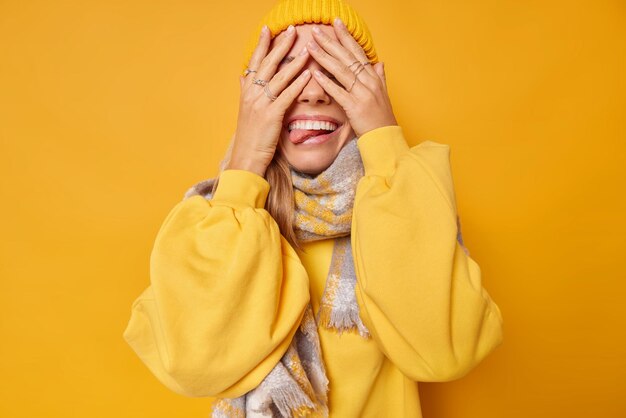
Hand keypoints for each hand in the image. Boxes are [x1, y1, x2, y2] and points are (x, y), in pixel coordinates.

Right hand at [228, 25, 311, 176]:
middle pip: (268, 64)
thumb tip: (243, 77)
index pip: (254, 62)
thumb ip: (245, 92)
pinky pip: (287, 95)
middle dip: (281, 45)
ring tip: (307, 49)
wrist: (246, 158)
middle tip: (292, 30)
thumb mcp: (245, 111)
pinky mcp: (271, 116)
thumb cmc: (249, 136)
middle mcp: (251, 94)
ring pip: (279, 77)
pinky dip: (298, 83)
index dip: (262, 45)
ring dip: (295, 62)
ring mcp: (260, 104)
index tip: (268, 29)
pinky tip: (308, 74)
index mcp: (246, 92)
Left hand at [305, 18, 397, 136]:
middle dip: (330, 42)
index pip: (358, 52)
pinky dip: (327, 82)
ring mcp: (362, 94)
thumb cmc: (381, 118)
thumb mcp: (383, 95)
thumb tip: (379, 63)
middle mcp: (369, 82)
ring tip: (310, 47)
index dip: (346, 37)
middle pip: (347, 57)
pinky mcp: (355, 107)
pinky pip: (339, 92)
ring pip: (341, 71)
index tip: (336, 24)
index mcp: (373, 77)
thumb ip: (380, 77)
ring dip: (324, 57)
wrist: (385, 138)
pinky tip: (315, 73)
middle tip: (316, 31)